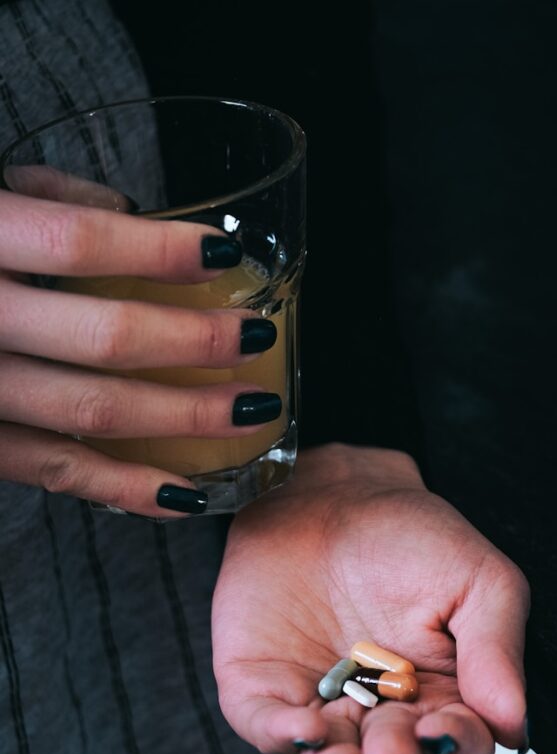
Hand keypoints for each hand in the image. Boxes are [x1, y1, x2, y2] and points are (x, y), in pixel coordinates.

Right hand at [0, 185, 278, 517]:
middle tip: (256, 336)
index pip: (78, 241)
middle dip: (196, 343)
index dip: (161, 249)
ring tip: (253, 413)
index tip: (227, 253)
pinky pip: (59, 474)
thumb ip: (39, 196)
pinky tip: (187, 493)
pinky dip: (127, 490)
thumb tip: (131, 214)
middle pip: (104, 339)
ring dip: (185, 419)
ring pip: (92, 415)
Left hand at [212, 443, 529, 753]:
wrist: (326, 492)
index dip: (456, 744)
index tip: (446, 729)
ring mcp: (322, 704)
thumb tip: (515, 722)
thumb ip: (497, 648)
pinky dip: (283, 737)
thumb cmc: (405, 533)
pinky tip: (302, 730)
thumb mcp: (477, 577)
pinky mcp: (266, 691)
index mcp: (441, 690)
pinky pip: (270, 729)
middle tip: (391, 748)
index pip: (460, 742)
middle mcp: (382, 708)